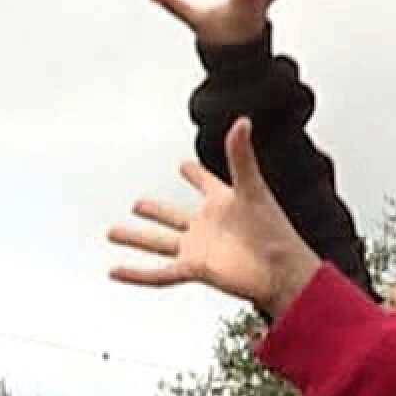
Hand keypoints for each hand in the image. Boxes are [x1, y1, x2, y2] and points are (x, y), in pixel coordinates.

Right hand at [109, 118, 318, 317]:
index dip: (195, 173)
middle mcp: (207, 226)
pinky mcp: (195, 269)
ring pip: (158, 242)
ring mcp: (199, 248)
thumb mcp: (253, 189)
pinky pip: (159, 273)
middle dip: (154, 210)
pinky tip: (115, 271)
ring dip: (135, 237)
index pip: (205, 182)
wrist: (284, 272)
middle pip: (172, 215)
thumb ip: (241, 156)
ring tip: (111, 231)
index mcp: (222, 202)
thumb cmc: (276, 233)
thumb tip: (242, 120)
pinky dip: (136, 274)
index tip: (183, 164)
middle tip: (137, 203)